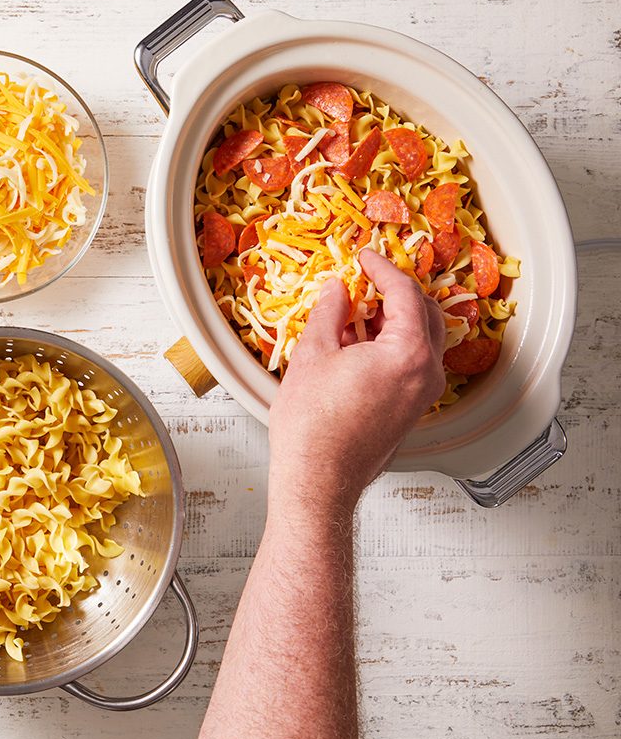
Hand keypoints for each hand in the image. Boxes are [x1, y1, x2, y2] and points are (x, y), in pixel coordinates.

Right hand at [268, 250, 446, 513]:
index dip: (382, 269)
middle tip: (365, 279)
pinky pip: (412, 362)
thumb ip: (330, 312)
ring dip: (394, 317)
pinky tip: (359, 342)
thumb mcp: (313, 354)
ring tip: (356, 310)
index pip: (405, 293)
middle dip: (395, 291)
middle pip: (425, 313)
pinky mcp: (411, 410)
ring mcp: (422, 395)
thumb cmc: (313, 429)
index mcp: (408, 354)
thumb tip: (337, 291)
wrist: (317, 480)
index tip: (364, 258)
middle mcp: (426, 374)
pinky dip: (393, 343)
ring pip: (421, 338)